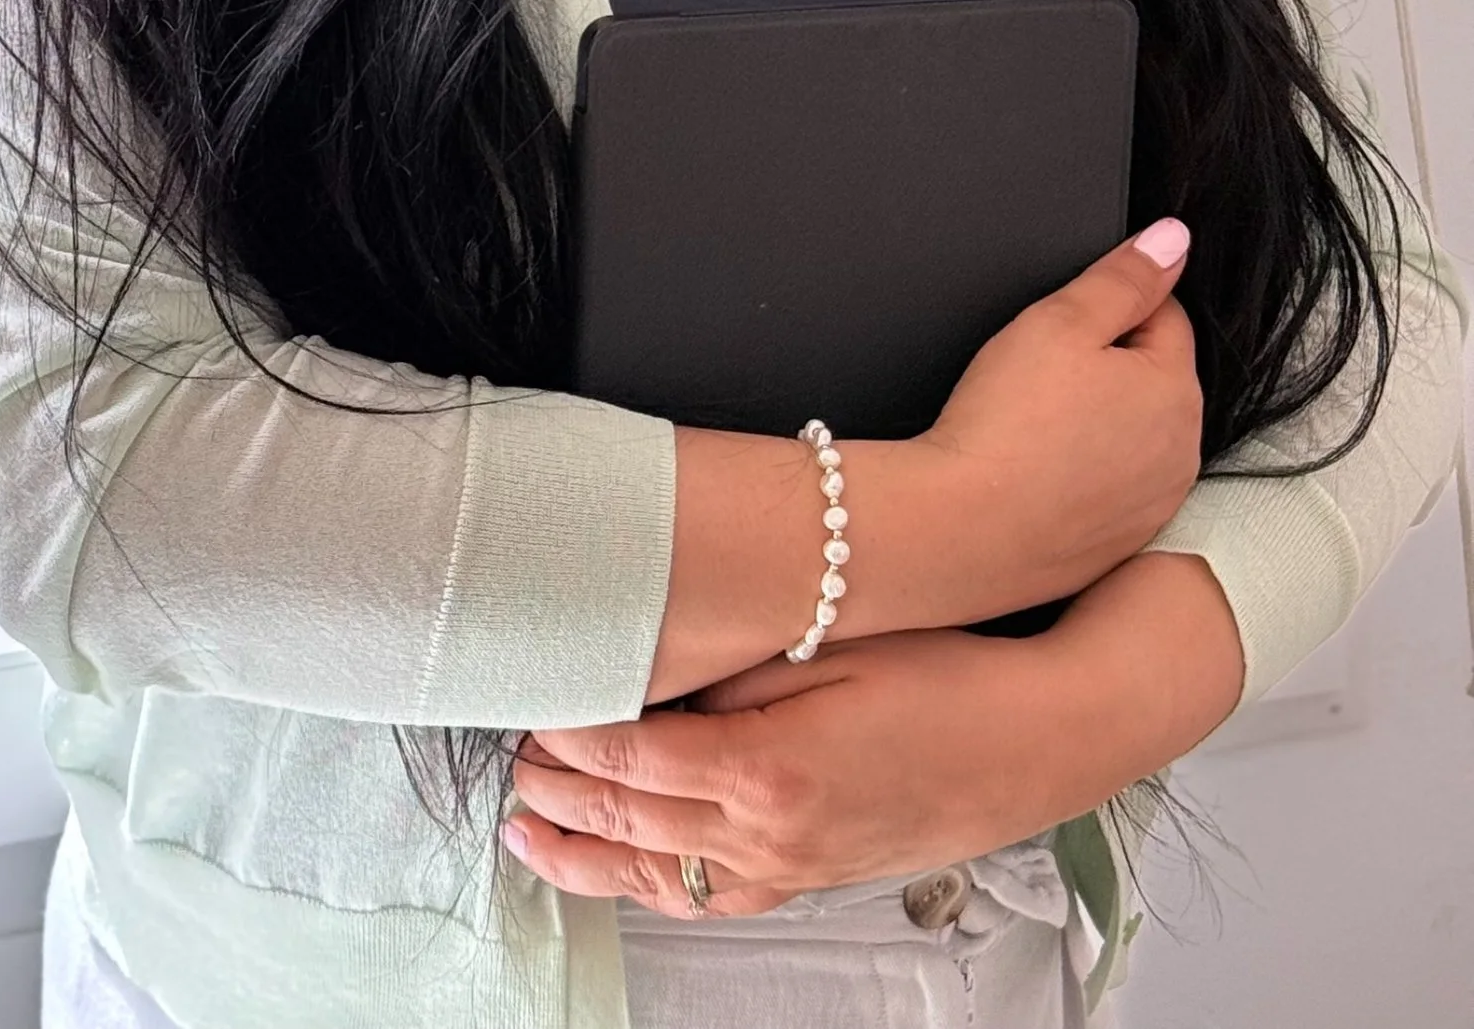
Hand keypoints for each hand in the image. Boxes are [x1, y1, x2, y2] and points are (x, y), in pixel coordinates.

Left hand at [509, 629, 1076, 915]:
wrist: (1037, 737)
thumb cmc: (946, 678)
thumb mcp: (827, 643)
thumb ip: (729, 672)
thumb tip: (650, 682)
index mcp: (766, 770)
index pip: (627, 755)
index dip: (565, 731)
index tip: (524, 704)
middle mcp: (770, 836)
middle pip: (629, 820)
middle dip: (556, 793)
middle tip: (507, 760)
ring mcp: (791, 868)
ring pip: (660, 878)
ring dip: (585, 857)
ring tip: (527, 832)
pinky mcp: (812, 878)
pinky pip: (711, 899)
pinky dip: (653, 887)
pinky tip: (625, 871)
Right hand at [645, 219, 1203, 700]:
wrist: (964, 529)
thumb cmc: (1006, 423)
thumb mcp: (1060, 321)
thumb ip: (1123, 276)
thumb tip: (1174, 240)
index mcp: (1175, 391)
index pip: (1162, 315)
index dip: (1106, 305)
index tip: (1058, 326)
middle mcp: (1182, 454)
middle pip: (1152, 377)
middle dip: (1107, 365)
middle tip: (1038, 374)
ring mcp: (1154, 506)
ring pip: (1134, 435)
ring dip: (1100, 420)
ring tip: (1035, 425)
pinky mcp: (1123, 544)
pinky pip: (1113, 488)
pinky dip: (1086, 473)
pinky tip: (1039, 470)